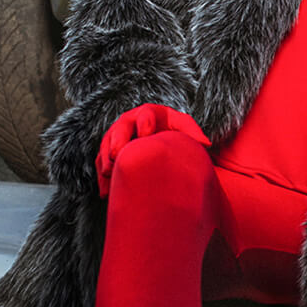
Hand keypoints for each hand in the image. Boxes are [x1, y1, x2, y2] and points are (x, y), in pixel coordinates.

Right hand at [95, 103, 209, 196]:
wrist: (162, 142)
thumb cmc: (175, 132)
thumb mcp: (184, 129)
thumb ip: (192, 133)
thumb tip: (205, 144)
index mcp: (148, 113)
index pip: (145, 115)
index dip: (145, 124)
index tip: (146, 136)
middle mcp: (129, 122)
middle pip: (120, 129)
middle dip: (117, 141)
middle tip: (117, 154)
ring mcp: (117, 136)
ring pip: (107, 146)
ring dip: (106, 160)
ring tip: (109, 173)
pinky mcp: (110, 152)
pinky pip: (102, 163)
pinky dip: (103, 178)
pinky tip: (105, 194)